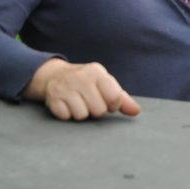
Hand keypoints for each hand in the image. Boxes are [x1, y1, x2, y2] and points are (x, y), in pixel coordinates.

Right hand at [23, 58, 140, 120]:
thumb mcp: (103, 84)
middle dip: (95, 110)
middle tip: (89, 102)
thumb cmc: (86, 82)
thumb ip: (121, 98)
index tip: (107, 102)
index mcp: (97, 72)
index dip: (113, 105)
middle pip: (99, 110)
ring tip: (77, 102)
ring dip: (80, 113)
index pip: (115, 97)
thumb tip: (136, 111)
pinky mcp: (53, 98)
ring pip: (82, 115)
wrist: (54, 75)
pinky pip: (66, 117)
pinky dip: (67, 114)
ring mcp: (66, 87)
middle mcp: (81, 77)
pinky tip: (66, 105)